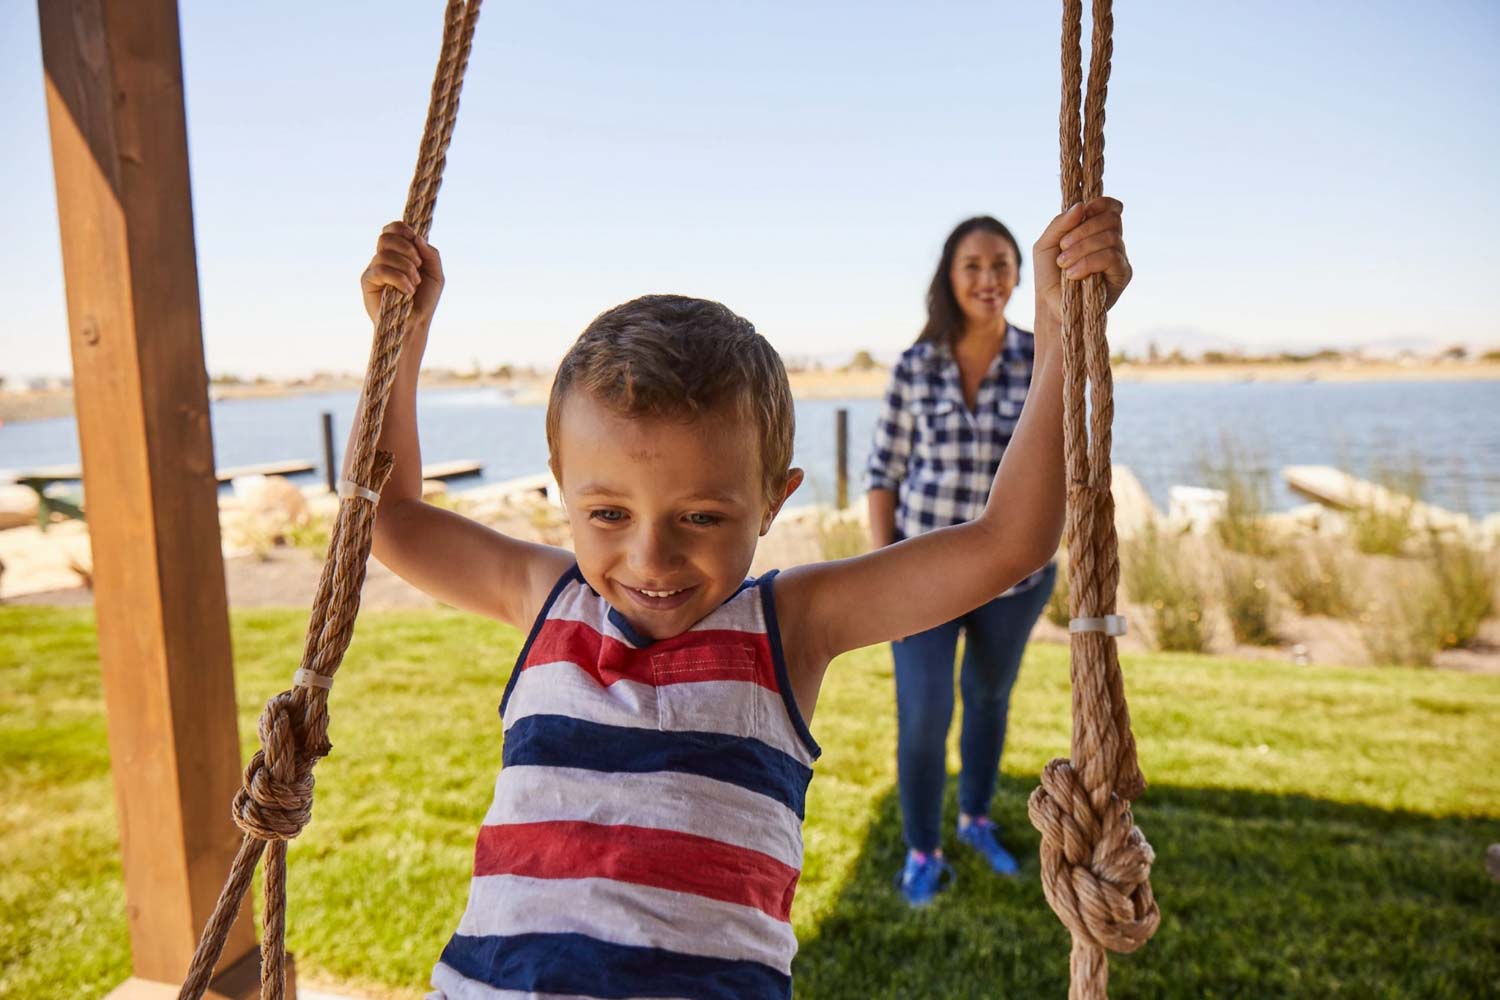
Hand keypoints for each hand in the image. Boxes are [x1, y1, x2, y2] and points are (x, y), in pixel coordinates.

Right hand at [360, 221, 444, 329]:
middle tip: (418, 266)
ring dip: (406, 268)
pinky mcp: (367, 281)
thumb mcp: (436, 274)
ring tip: (414, 285)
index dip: (403, 229)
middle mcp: (385, 258)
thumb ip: (431, 254)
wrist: (416, 323)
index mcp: (400, 252)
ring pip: (385, 254)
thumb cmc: (425, 300)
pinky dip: (398, 279)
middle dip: (406, 248)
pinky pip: (380, 270)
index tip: (415, 240)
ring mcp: (374, 268)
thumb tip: (417, 237)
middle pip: (386, 237)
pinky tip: (407, 291)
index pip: (393, 229)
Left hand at [1033, 197, 1129, 321]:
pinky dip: (1089, 262)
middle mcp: (1112, 241)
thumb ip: (1059, 224)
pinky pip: (1112, 258)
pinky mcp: (1122, 275)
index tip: (1083, 211)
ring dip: (1082, 248)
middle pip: (1111, 219)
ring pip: (1110, 238)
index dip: (1101, 204)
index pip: (1112, 208)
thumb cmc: (1048, 275)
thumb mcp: (1045, 245)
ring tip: (1064, 264)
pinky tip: (1073, 274)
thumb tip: (1080, 206)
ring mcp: (1119, 257)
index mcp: (1096, 230)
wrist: (1051, 305)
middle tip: (1063, 247)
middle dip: (1083, 230)